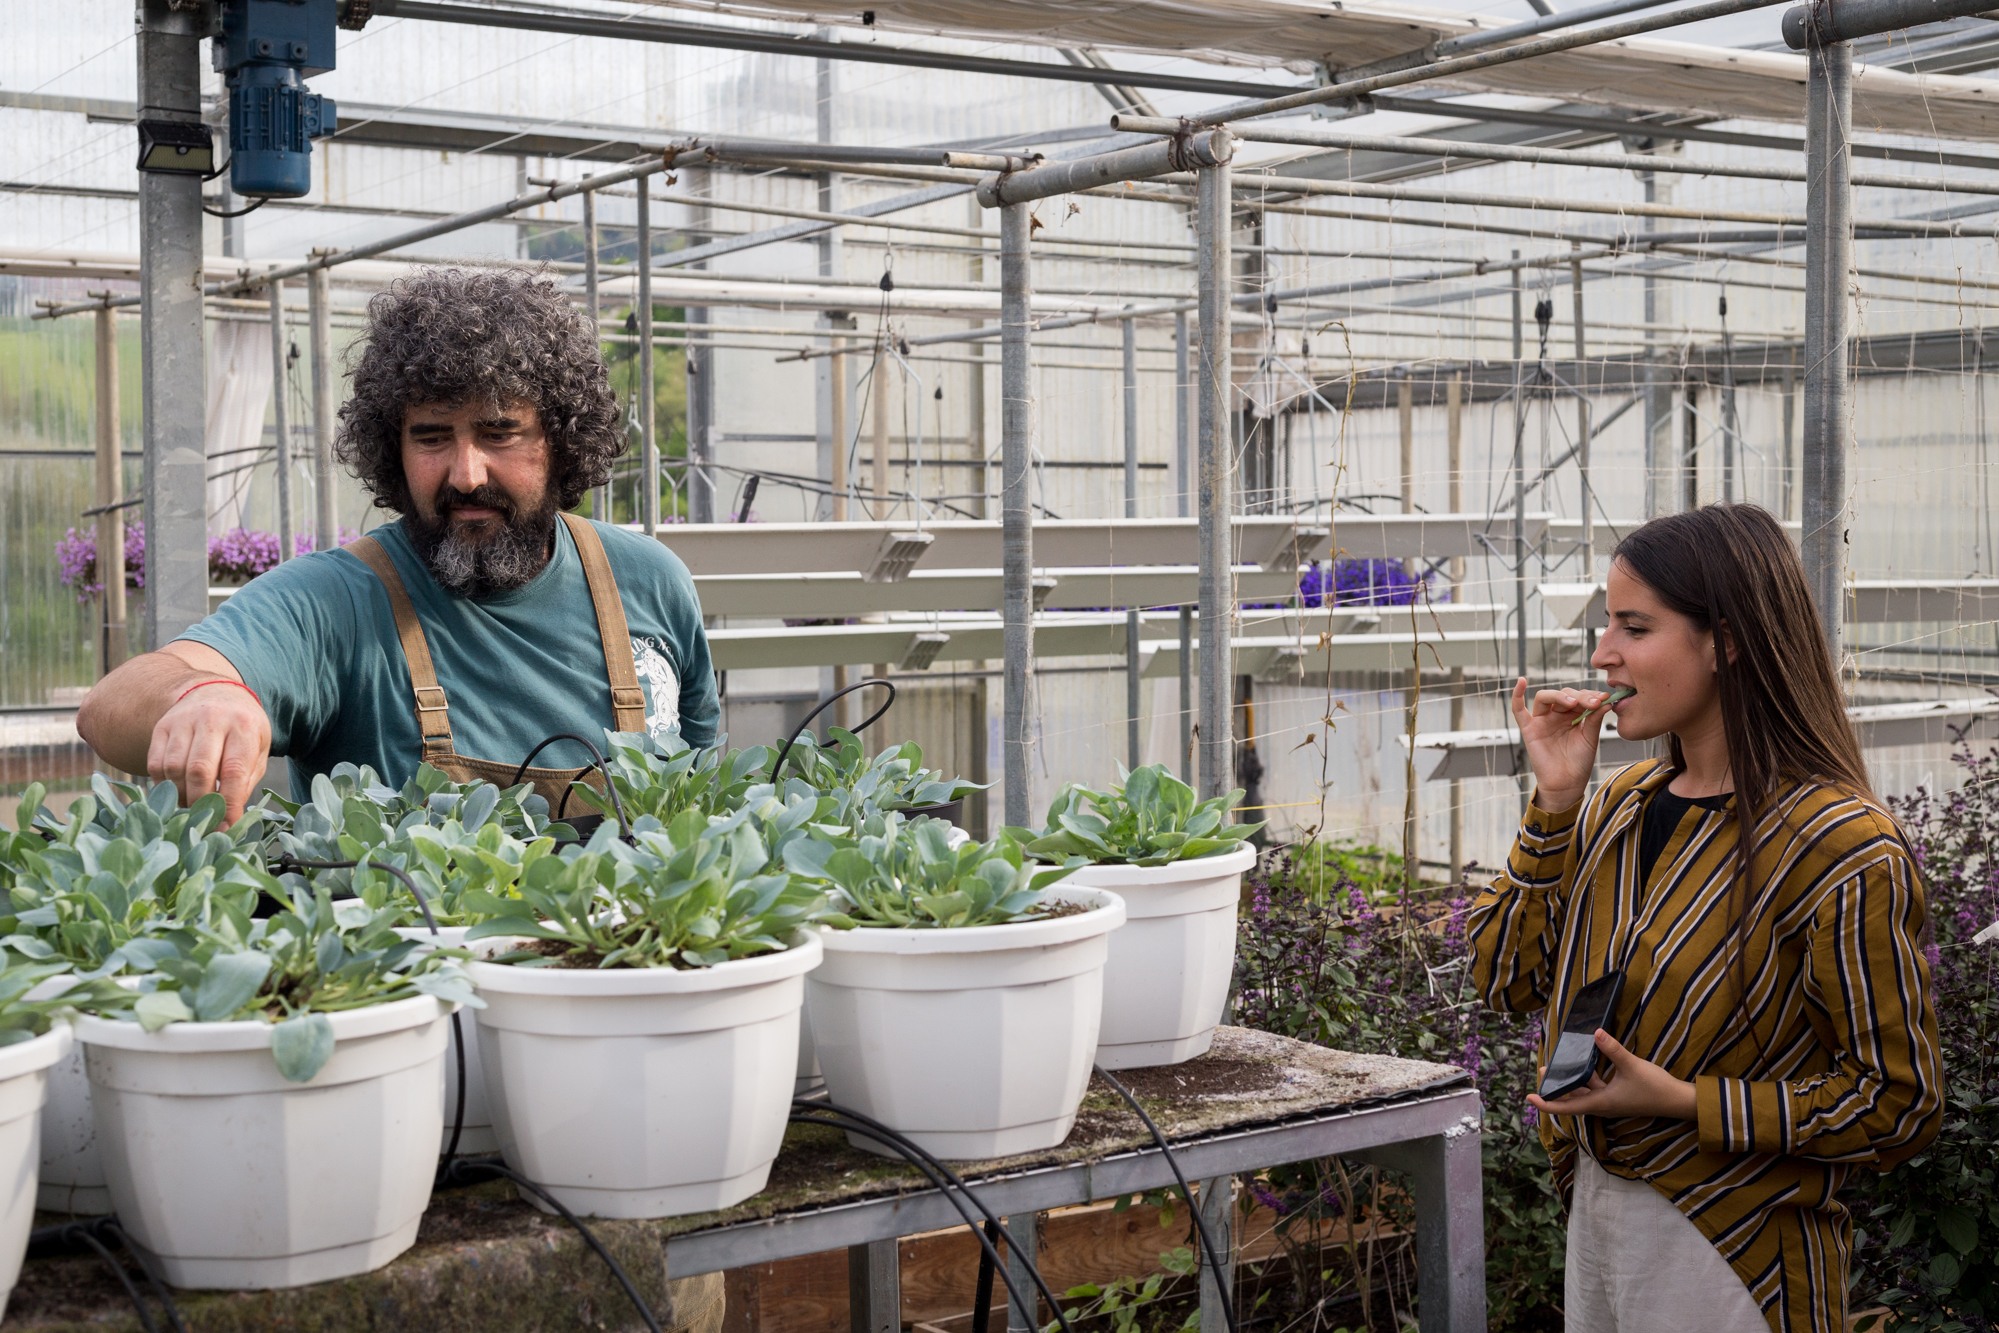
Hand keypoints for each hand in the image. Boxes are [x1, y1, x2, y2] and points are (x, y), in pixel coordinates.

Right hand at [146, 680, 270, 826]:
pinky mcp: (162, 726)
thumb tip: (229, 818)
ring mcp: (183, 721)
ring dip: (180, 795)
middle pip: (199, 770)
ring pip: (174, 768)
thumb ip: (245, 781)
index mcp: (243, 726)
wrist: (217, 693)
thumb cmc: (242, 730)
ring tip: (190, 806)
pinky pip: (155, 763)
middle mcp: (212, 719)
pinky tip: (175, 791)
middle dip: (201, 802)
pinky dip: (163, 785)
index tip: (226, 825)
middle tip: (205, 818)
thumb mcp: (257, 750)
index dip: (228, 802)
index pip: (233, 771)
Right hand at [1510, 677, 1614, 811]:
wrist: (1567, 784)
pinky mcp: (1529, 730)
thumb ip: (1594, 719)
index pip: (1579, 697)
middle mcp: (1556, 715)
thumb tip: (1606, 701)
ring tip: (1573, 703)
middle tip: (1593, 703)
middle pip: (1564, 695)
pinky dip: (1517, 695)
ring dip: (1559, 696)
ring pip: (1545, 698)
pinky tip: (1521, 682)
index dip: (1591, 695)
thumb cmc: (1579, 763)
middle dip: (1580, 696)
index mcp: (1572, 715)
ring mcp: (1541, 721)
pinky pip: (1518, 710)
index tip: (1605, 699)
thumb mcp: (1590, 738)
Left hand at [1528, 1030, 1697, 1121]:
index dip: (1547, 1103)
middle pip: (1571, 1099)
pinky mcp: (1617, 1096)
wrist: (1677, 1100)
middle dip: (1554, 1087)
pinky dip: (1586, 1079)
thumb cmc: (1655, 1087)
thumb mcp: (1631, 1065)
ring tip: (1557, 1066)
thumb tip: (1595, 1032)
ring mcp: (1609, 1102)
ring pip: (1583, 1093)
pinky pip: (1595, 1088)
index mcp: (1601, 1103)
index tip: (1530, 1098)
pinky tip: (1584, 1064)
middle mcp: (1602, 1105)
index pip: (1566, 1107)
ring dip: (1570, 1081)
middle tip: (1542, 1071)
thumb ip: (1612, 1049)